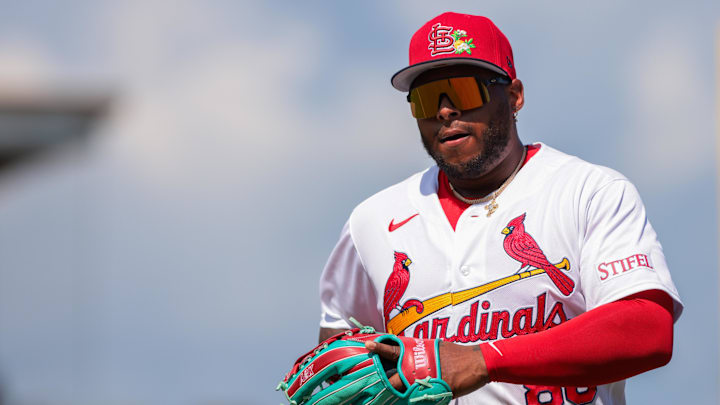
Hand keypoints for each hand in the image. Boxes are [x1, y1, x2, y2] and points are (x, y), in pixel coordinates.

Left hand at [365, 339, 489, 397]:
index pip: (395, 350)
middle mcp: (419, 367)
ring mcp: (426, 381)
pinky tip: (405, 403)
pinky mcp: (435, 393)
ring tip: (378, 401)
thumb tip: (408, 352)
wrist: (476, 363)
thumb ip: (419, 351)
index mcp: (418, 353)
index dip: (380, 349)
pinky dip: (411, 402)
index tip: (368, 346)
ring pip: (404, 392)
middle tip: (366, 385)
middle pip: (394, 378)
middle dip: (382, 382)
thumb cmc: (455, 354)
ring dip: (395, 396)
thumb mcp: (434, 347)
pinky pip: (419, 400)